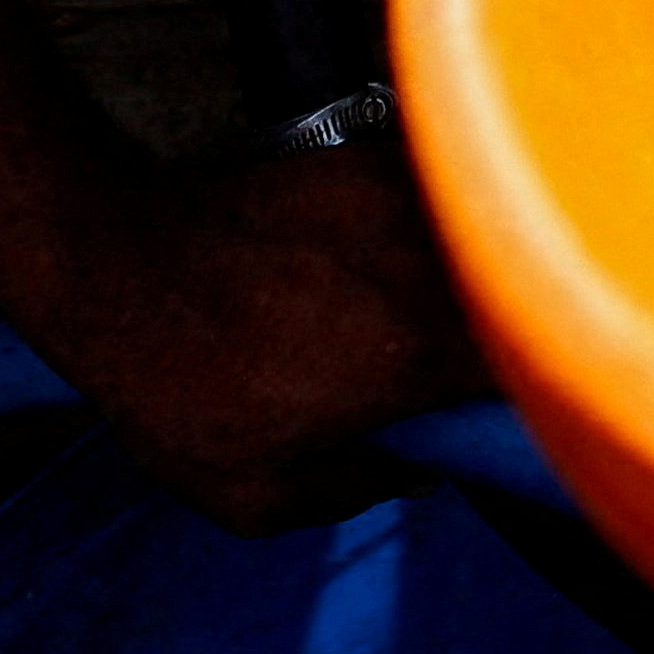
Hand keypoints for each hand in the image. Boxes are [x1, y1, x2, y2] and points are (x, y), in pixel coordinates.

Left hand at [22, 147, 485, 532]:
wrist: (115, 262)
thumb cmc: (173, 384)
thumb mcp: (247, 493)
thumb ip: (348, 493)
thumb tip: (416, 473)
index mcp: (411, 359)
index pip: (530, 372)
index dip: (538, 391)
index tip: (512, 408)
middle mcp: (426, 271)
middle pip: (524, 296)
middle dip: (519, 325)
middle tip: (473, 358)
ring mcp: (403, 203)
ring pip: (492, 233)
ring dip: (484, 267)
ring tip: (437, 298)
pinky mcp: (372, 159)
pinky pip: (442, 189)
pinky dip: (442, 217)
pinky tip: (398, 246)